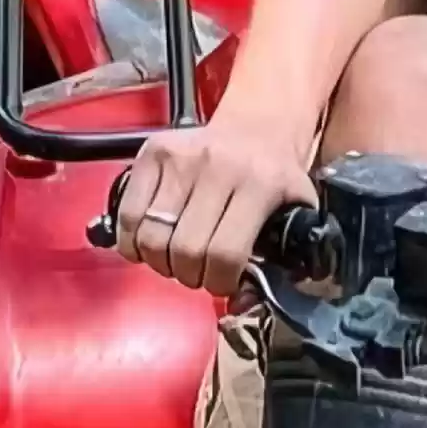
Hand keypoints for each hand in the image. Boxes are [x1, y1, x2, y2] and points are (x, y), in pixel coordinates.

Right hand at [109, 114, 314, 297]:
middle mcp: (218, 167)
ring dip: (160, 262)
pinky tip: (149, 244)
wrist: (258, 127)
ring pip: (152, 237)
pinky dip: (133, 241)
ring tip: (175, 259)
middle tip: (198, 274)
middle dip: (190, 276)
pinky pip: (128, 215)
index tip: (222, 284)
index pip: (225, 253)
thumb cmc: (274, 177)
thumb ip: (287, 255)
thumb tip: (247, 301)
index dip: (219, 282)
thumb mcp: (298, 210)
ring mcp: (181, 158)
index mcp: (260, 184)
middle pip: (185, 250)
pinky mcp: (153, 153)